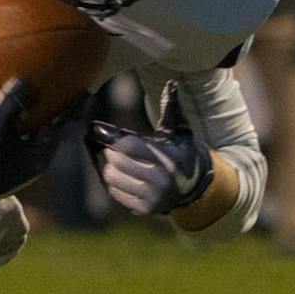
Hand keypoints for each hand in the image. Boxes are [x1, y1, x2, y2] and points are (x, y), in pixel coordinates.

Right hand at [0, 78, 60, 214]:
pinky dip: (17, 130)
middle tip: (58, 93)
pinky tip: (10, 118)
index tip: (83, 94)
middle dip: (52, 114)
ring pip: (30, 139)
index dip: (73, 110)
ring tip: (34, 102)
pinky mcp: (1, 167)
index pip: (63, 128)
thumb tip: (25, 80)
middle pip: (48, 133)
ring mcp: (16, 168)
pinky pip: (16, 143)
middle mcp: (32, 164)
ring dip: (32, 122)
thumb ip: (11, 104)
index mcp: (40, 157)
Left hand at [86, 120, 213, 215]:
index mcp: (168, 159)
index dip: (109, 135)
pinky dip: (113, 181)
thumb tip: (171, 84)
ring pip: (111, 177)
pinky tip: (122, 174)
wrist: (198, 188)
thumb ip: (172, 110)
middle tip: (111, 143)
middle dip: (110, 149)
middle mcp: (160, 180)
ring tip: (118, 159)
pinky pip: (114, 191)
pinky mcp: (143, 209)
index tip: (95, 127)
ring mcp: (151, 197)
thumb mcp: (181, 132)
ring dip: (109, 165)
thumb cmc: (185, 153)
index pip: (129, 145)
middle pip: (116, 161)